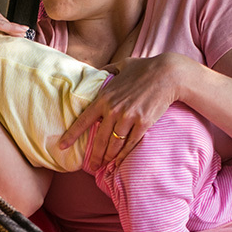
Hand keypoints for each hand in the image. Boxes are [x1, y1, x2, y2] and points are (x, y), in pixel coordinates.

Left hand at [59, 53, 187, 165]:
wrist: (168, 73)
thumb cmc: (145, 67)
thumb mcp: (122, 65)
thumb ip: (107, 70)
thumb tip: (97, 71)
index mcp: (104, 97)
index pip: (83, 120)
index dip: (71, 135)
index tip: (62, 146)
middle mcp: (113, 109)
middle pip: (98, 139)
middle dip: (94, 155)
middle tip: (91, 166)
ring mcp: (128, 117)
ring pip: (113, 144)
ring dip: (108, 157)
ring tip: (105, 165)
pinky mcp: (143, 123)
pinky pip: (130, 144)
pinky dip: (123, 155)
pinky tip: (119, 162)